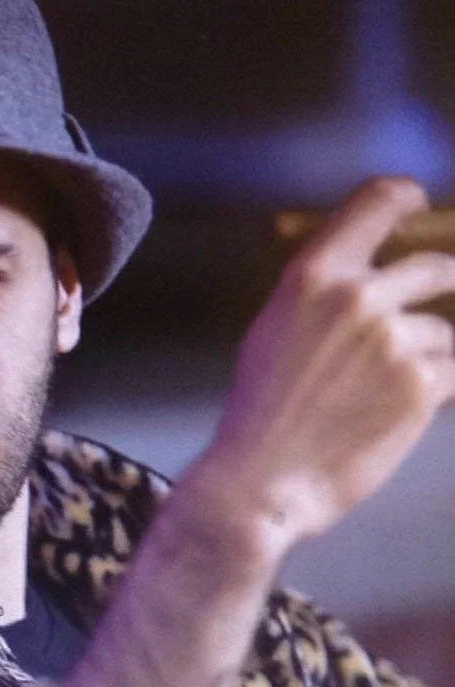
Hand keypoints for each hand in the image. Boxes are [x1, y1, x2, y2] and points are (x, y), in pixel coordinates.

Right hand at [198, 177, 454, 551]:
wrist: (263, 477)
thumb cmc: (260, 409)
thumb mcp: (273, 331)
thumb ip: (318, 295)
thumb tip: (364, 274)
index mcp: (312, 276)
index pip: (378, 203)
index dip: (406, 199)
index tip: (418, 205)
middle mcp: (358, 297)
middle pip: (434, 267)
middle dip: (438, 289)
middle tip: (417, 320)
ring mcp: (395, 340)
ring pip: (444, 331)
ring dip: (427, 356)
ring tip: (384, 392)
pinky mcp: (423, 386)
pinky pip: (452, 371)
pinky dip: (436, 390)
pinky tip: (398, 413)